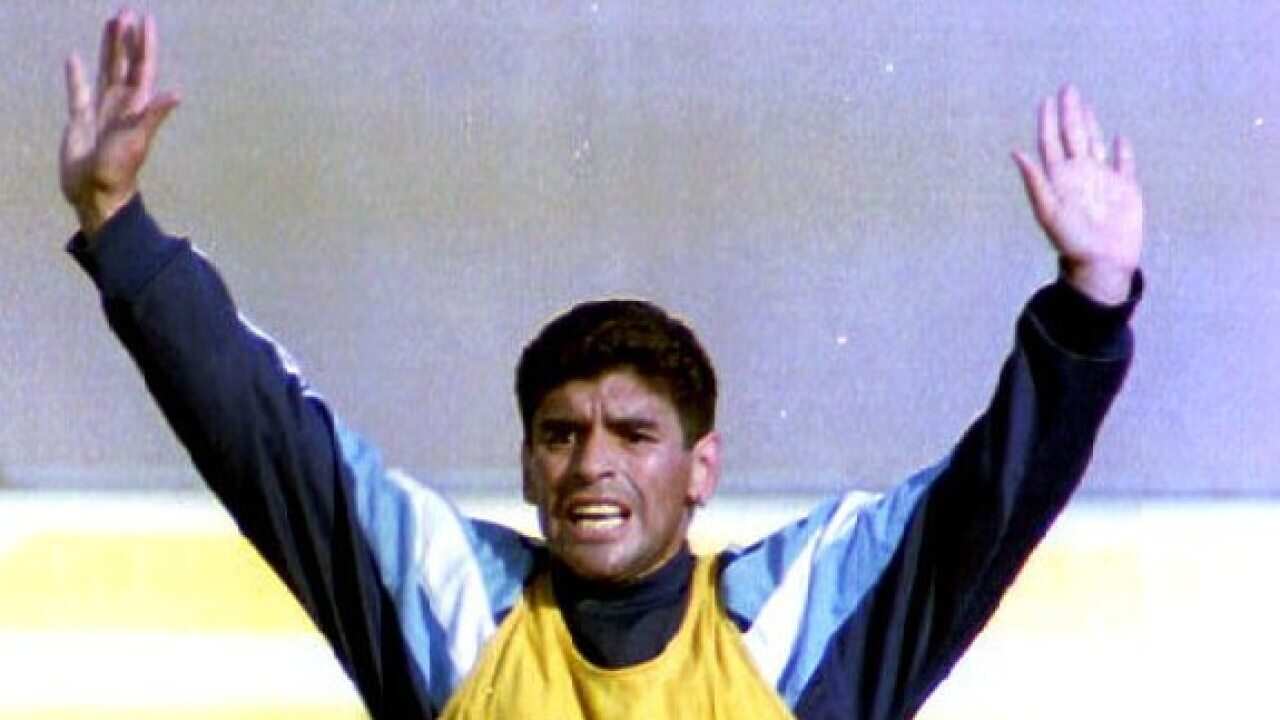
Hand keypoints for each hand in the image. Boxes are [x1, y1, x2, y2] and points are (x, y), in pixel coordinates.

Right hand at [60, 9, 178, 238]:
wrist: (96, 193)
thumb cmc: (119, 170)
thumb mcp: (137, 139)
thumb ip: (154, 114)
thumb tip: (177, 92)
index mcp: (135, 106)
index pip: (143, 68)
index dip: (145, 44)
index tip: (146, 20)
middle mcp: (121, 105)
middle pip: (124, 64)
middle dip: (126, 39)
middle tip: (126, 12)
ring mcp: (101, 112)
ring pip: (105, 71)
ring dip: (107, 49)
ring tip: (109, 24)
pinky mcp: (80, 121)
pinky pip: (78, 92)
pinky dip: (76, 75)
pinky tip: (74, 58)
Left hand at [1013, 85, 1143, 304]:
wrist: (1102, 262)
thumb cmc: (1071, 240)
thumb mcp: (1048, 210)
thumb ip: (1035, 180)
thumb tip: (1016, 152)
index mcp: (1061, 177)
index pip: (1051, 142)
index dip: (1048, 120)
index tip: (1046, 99)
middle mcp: (1080, 174)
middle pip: (1073, 136)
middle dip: (1069, 112)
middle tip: (1067, 87)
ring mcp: (1103, 179)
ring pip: (1095, 144)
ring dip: (1090, 124)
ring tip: (1084, 106)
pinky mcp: (1125, 188)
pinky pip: (1124, 164)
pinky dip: (1122, 151)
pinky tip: (1119, 138)